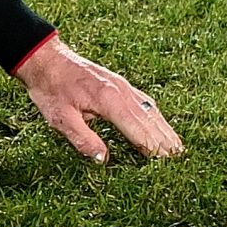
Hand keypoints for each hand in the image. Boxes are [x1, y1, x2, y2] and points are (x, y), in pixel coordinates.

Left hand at [14, 35, 183, 164]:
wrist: (46, 59)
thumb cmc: (50, 89)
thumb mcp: (59, 118)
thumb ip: (82, 138)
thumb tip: (103, 159)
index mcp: (109, 102)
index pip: (139, 132)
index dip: (153, 150)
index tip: (165, 167)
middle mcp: (122, 92)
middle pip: (151, 122)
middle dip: (165, 143)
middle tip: (180, 164)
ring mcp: (123, 86)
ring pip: (151, 111)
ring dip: (165, 130)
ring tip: (178, 150)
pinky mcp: (120, 84)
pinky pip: (145, 102)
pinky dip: (156, 117)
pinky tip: (161, 126)